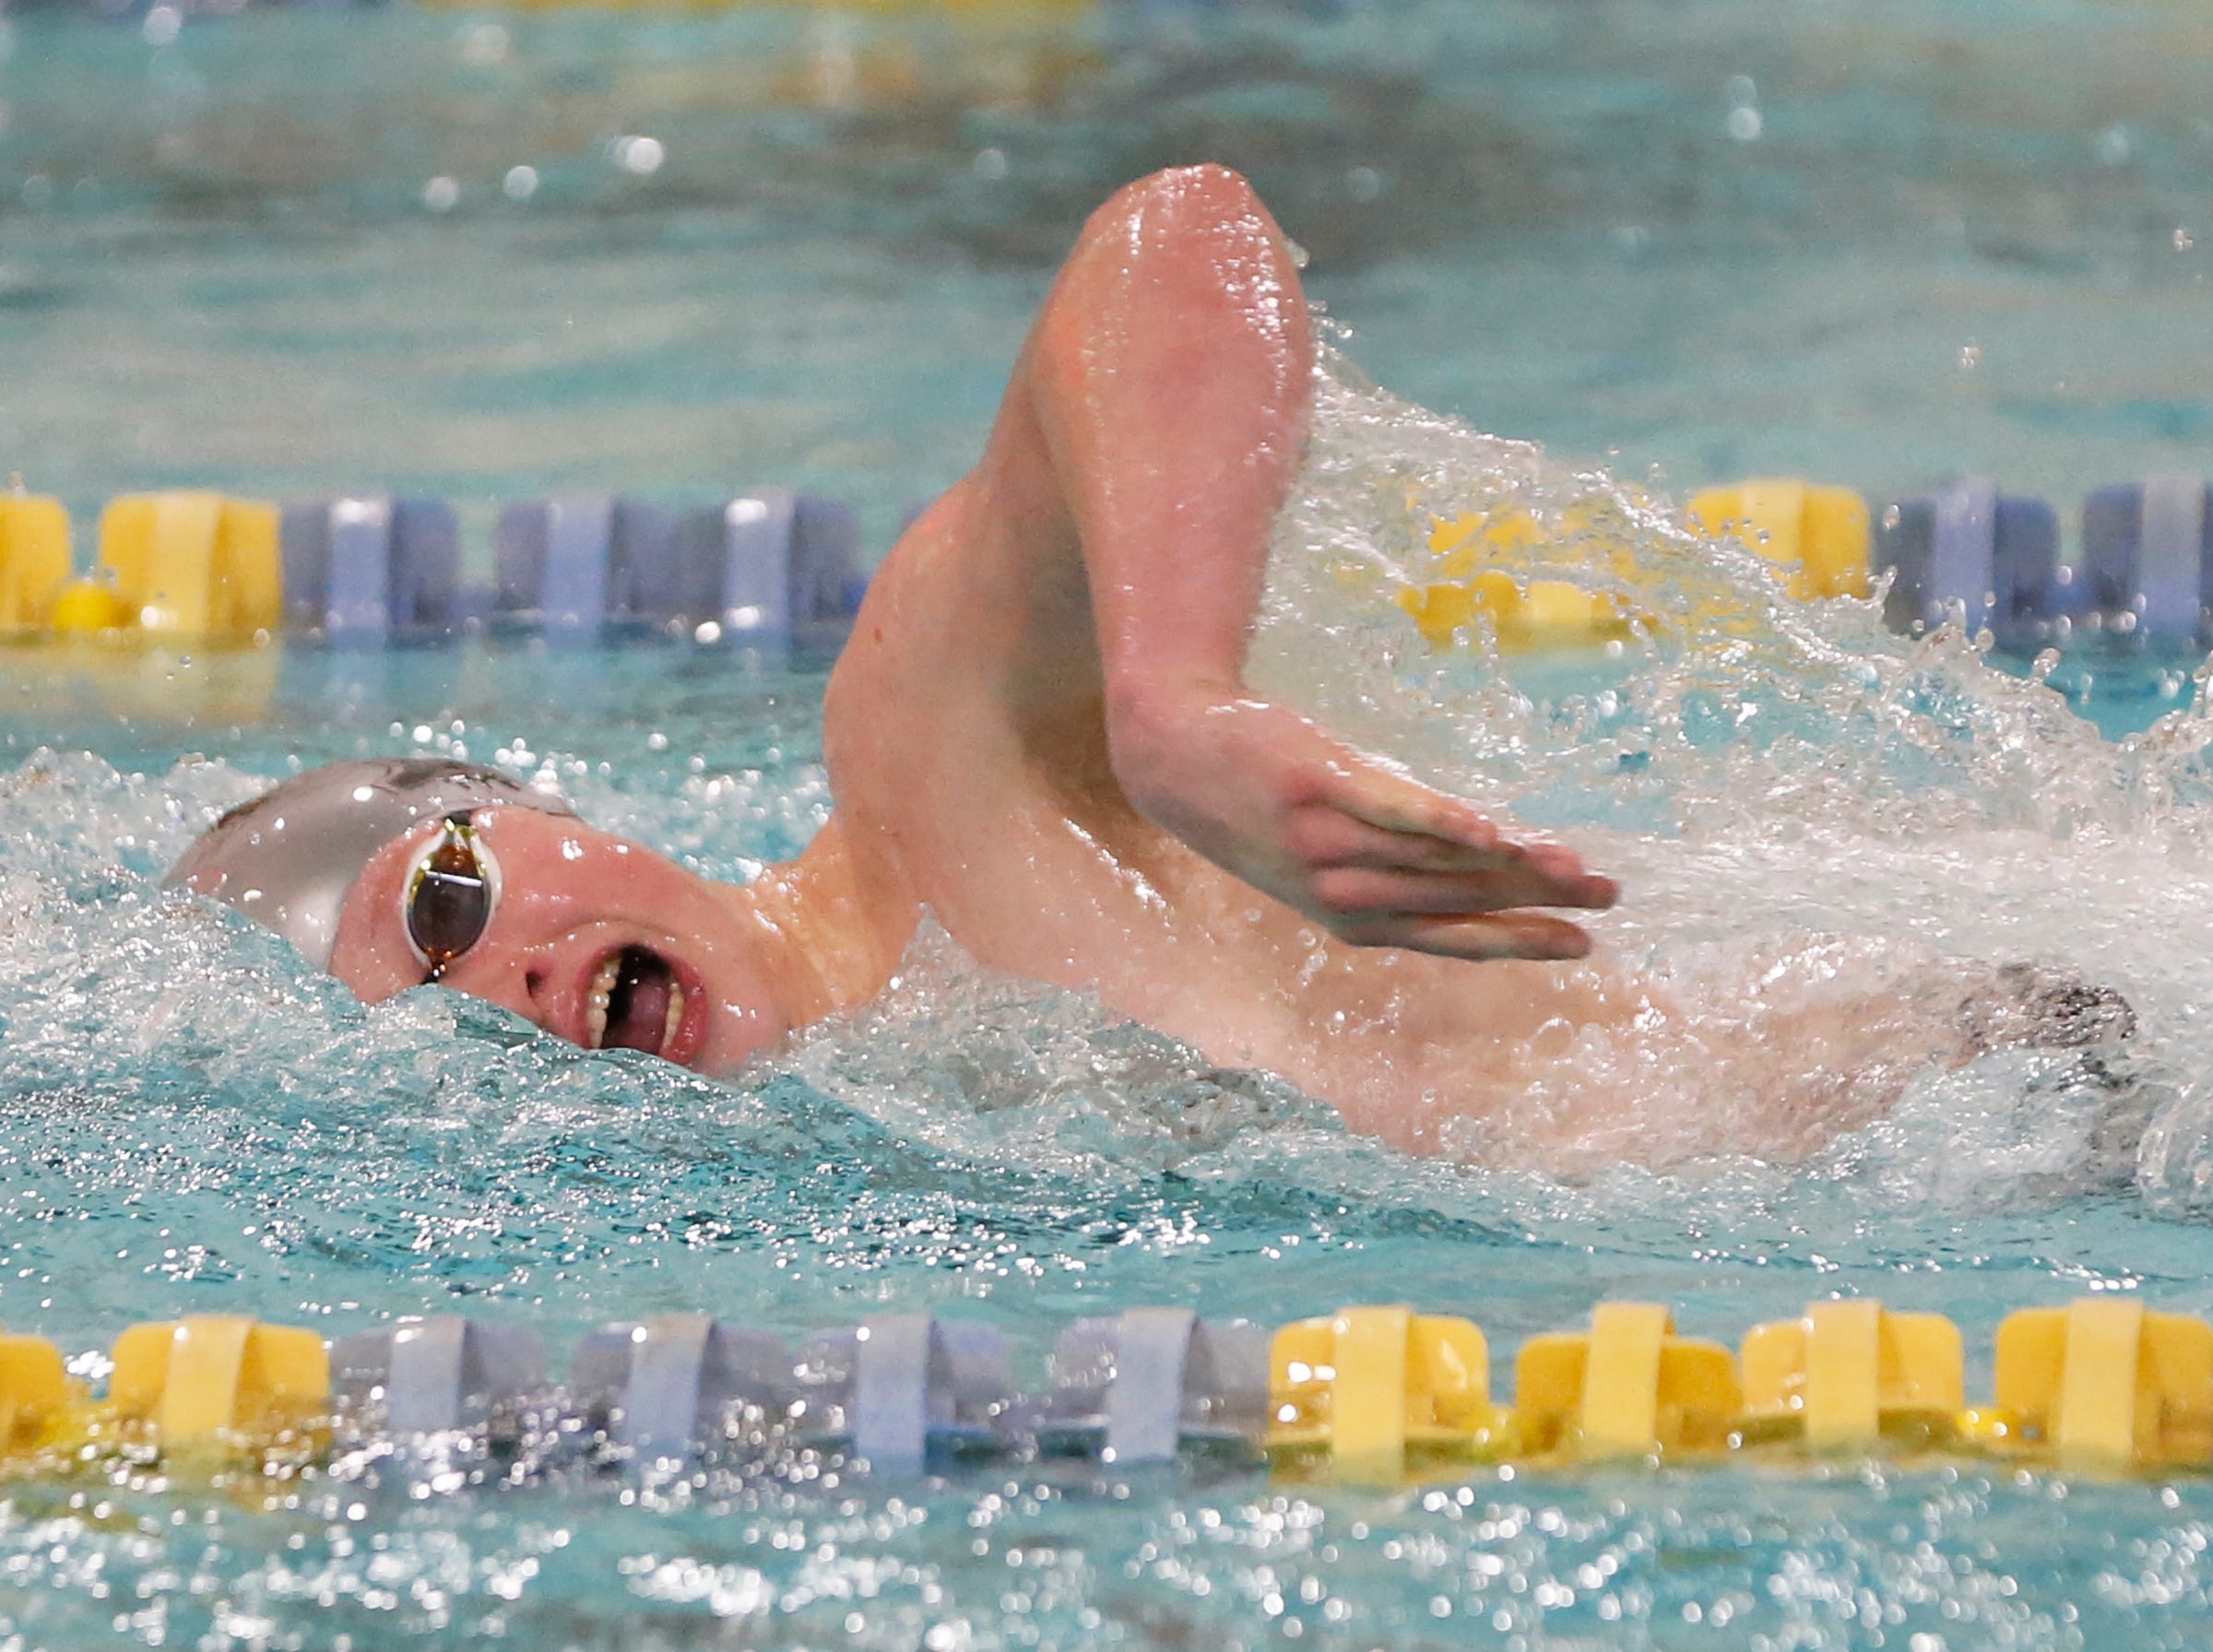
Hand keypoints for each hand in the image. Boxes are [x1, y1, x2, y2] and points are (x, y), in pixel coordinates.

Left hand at [1106, 686, 1617, 961]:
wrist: (1175, 757)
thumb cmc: (1259, 809)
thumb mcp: (1320, 860)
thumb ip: (1390, 873)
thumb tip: (1479, 868)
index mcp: (1353, 920)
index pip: (1454, 937)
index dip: (1520, 942)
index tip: (1584, 946)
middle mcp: (1346, 892)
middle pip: (1461, 900)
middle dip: (1539, 904)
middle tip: (1609, 899)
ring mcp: (1333, 842)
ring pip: (1439, 863)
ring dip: (1513, 868)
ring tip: (1576, 867)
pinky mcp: (1321, 786)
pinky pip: (1395, 812)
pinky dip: (1446, 826)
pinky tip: (1495, 833)